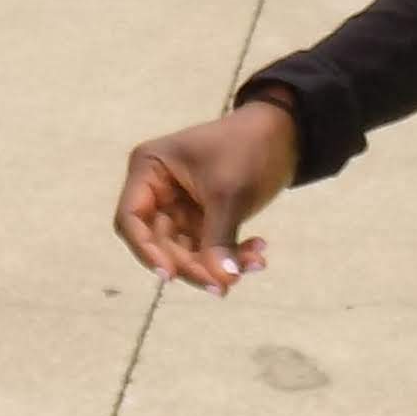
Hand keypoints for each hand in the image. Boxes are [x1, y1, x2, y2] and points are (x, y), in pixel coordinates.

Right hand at [119, 101, 298, 291]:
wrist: (285, 131)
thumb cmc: (248, 147)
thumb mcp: (229, 193)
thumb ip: (219, 239)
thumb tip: (221, 282)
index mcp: (150, 169)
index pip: (131, 218)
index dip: (145, 250)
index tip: (170, 275)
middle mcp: (158, 189)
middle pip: (160, 243)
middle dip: (194, 265)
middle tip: (224, 284)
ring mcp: (180, 205)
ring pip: (187, 251)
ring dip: (218, 264)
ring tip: (255, 264)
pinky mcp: (203, 217)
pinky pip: (208, 247)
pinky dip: (231, 255)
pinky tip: (258, 254)